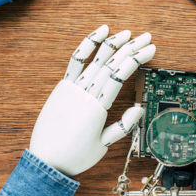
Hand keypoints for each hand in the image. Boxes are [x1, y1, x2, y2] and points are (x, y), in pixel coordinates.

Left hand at [29, 25, 155, 176]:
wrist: (45, 162)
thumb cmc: (75, 156)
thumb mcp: (103, 145)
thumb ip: (122, 126)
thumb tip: (139, 108)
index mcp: (97, 108)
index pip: (121, 75)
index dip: (137, 59)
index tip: (150, 49)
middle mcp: (85, 94)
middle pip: (112, 64)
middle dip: (131, 48)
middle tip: (146, 37)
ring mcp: (72, 88)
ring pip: (96, 59)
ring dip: (113, 43)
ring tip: (127, 33)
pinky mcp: (62, 87)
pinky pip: (75, 61)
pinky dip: (87, 45)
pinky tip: (99, 33)